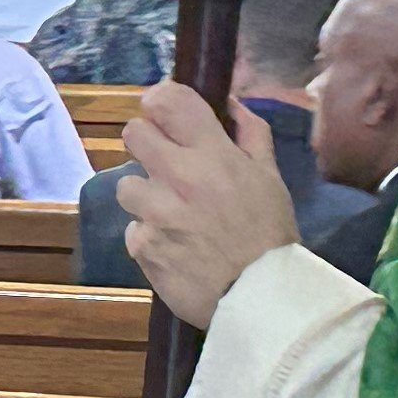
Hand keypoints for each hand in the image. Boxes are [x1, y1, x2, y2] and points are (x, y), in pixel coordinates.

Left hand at [115, 84, 298, 327]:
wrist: (260, 297)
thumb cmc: (271, 234)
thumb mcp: (271, 177)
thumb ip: (250, 135)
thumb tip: (229, 101)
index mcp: (213, 154)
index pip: (167, 100)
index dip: (160, 101)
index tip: (164, 114)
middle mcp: (178, 176)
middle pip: (132, 133)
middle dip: (146, 143)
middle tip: (165, 163)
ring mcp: (154, 212)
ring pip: (126, 185)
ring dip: (145, 195)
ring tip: (171, 213)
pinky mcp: (141, 245)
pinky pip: (132, 229)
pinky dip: (148, 235)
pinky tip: (173, 246)